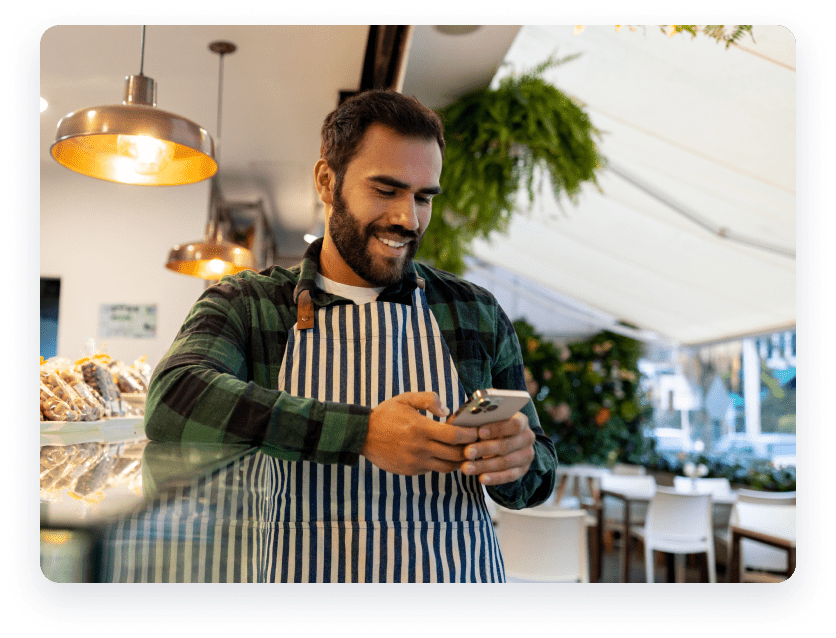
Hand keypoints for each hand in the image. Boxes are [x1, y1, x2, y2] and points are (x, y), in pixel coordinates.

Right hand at [363, 392, 478, 474]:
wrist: (362, 435)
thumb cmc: (386, 414)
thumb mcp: (406, 399)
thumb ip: (428, 399)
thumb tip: (447, 411)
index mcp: (420, 428)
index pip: (454, 435)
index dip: (470, 435)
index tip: (478, 431)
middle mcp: (420, 448)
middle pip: (455, 454)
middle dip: (470, 449)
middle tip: (477, 444)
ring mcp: (415, 462)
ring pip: (447, 466)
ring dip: (459, 460)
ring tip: (465, 452)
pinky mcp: (411, 471)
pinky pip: (433, 469)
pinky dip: (441, 463)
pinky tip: (443, 455)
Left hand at [458, 412, 534, 485]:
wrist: (505, 440)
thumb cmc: (492, 427)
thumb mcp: (489, 420)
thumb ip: (480, 421)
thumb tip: (461, 424)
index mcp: (521, 420)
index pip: (514, 424)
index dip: (497, 429)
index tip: (479, 433)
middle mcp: (527, 437)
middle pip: (507, 445)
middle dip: (485, 449)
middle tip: (466, 453)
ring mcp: (527, 455)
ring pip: (506, 462)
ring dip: (484, 466)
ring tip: (466, 468)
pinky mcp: (523, 470)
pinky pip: (509, 476)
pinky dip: (494, 478)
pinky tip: (481, 479)